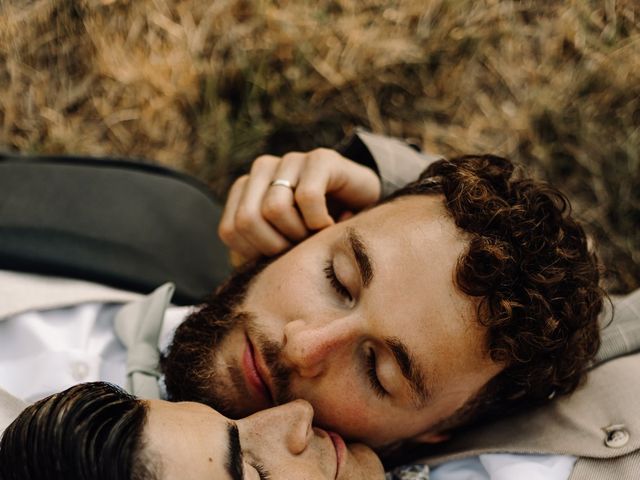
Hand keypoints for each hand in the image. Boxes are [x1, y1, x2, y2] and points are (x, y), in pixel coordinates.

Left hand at [219, 148, 380, 263]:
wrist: (364, 209)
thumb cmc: (319, 233)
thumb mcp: (283, 246)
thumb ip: (256, 256)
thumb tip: (232, 275)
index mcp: (246, 190)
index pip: (230, 230)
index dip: (256, 254)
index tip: (283, 255)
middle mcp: (263, 169)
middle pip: (247, 219)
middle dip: (276, 246)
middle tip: (300, 246)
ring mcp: (290, 160)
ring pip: (274, 208)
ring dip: (300, 233)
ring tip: (315, 234)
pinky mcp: (320, 159)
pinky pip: (307, 197)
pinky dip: (320, 222)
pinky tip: (332, 223)